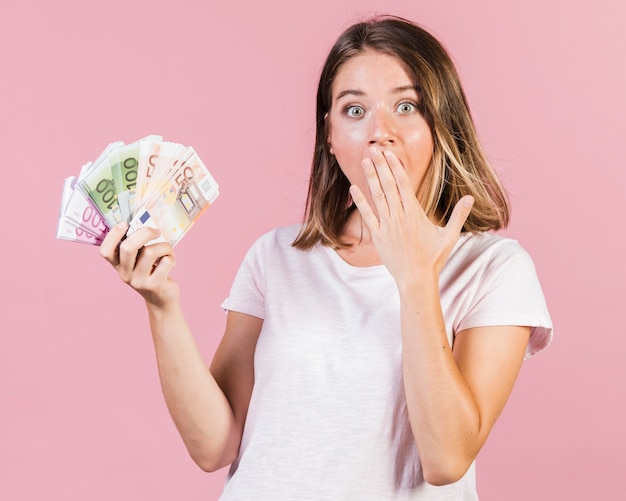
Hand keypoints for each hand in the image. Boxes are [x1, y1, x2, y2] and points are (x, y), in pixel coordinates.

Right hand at [99, 222, 178, 306]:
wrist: (161, 298)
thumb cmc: (151, 271)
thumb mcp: (139, 260)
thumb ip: (138, 246)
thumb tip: (145, 221)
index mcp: (118, 265)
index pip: (105, 251)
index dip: (113, 235)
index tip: (125, 224)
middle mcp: (125, 274)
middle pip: (128, 247)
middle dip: (145, 233)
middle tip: (156, 231)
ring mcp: (138, 281)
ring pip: (151, 252)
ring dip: (164, 246)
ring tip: (168, 251)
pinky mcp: (154, 285)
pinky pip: (166, 261)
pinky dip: (171, 257)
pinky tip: (171, 262)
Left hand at [349, 148, 473, 285]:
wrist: (416, 279)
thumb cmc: (434, 258)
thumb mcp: (450, 236)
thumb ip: (459, 215)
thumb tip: (470, 198)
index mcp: (415, 213)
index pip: (404, 184)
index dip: (396, 167)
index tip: (390, 153)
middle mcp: (400, 216)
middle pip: (389, 185)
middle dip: (382, 166)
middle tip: (375, 149)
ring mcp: (388, 225)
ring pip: (378, 196)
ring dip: (371, 177)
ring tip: (366, 161)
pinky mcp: (378, 236)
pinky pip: (367, 215)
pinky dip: (360, 201)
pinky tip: (354, 187)